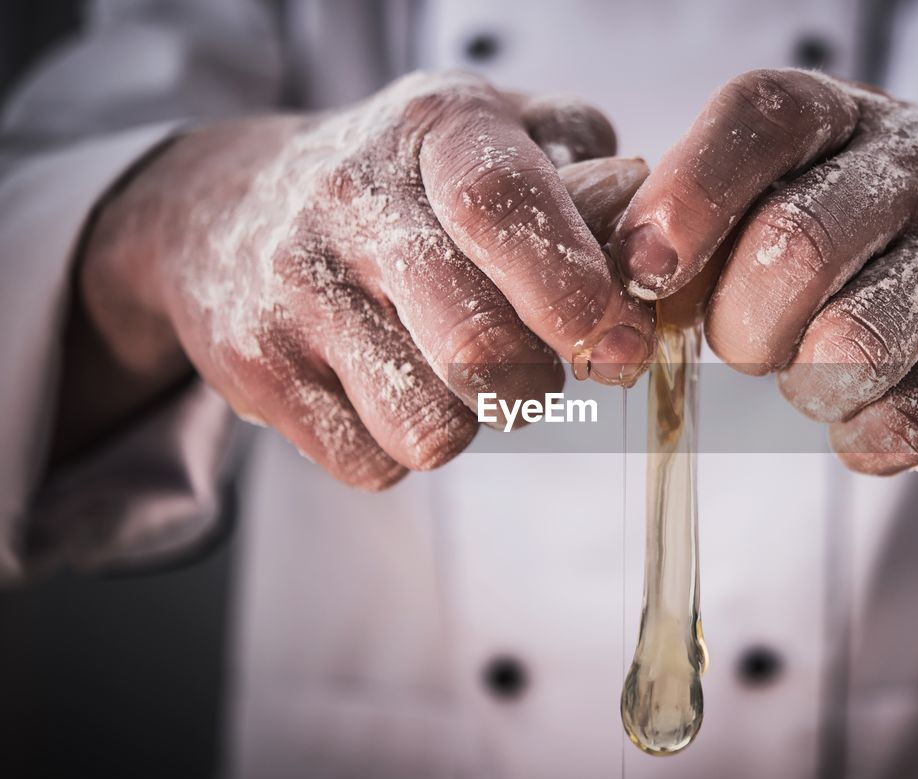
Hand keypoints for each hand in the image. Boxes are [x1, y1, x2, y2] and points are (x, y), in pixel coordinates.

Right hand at [67, 72, 652, 486]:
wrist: (226, 208)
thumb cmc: (406, 182)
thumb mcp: (496, 137)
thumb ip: (586, 176)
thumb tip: (644, 256)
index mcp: (434, 128)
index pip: (503, 207)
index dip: (575, 291)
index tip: (619, 347)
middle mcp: (350, 198)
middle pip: (477, 345)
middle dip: (538, 382)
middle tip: (540, 368)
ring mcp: (293, 287)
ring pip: (431, 426)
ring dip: (472, 420)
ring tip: (457, 372)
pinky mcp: (256, 368)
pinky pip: (373, 463)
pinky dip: (406, 447)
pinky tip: (394, 388)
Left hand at [614, 69, 917, 475]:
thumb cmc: (875, 231)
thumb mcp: (803, 182)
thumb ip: (712, 213)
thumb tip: (619, 278)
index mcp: (844, 115)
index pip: (759, 117)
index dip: (688, 196)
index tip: (647, 274)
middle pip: (793, 247)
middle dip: (741, 327)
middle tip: (746, 346)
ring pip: (853, 344)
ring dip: (805, 387)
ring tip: (812, 377)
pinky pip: (907, 420)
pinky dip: (860, 438)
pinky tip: (861, 415)